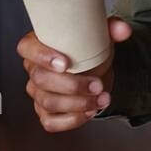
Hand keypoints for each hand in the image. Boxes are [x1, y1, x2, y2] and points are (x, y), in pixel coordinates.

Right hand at [17, 18, 132, 132]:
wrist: (95, 70)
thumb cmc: (89, 48)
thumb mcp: (99, 35)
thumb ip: (111, 28)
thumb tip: (124, 30)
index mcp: (37, 45)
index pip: (26, 48)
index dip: (42, 56)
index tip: (65, 63)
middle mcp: (33, 69)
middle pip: (40, 79)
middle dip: (72, 85)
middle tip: (97, 85)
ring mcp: (38, 93)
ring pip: (48, 102)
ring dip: (78, 104)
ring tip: (103, 98)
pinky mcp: (45, 112)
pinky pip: (50, 122)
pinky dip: (72, 119)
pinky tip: (90, 112)